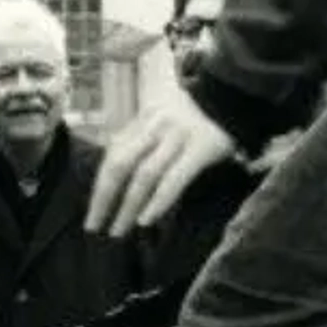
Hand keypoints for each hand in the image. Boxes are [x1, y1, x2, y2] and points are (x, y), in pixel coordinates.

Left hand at [86, 91, 241, 235]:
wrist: (234, 95)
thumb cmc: (197, 117)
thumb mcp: (163, 122)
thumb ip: (143, 144)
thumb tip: (121, 184)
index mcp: (142, 120)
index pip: (112, 155)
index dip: (99, 185)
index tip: (92, 212)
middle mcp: (154, 126)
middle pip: (120, 164)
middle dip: (103, 198)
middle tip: (94, 227)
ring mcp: (177, 136)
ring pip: (144, 174)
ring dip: (127, 206)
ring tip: (118, 231)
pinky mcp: (200, 149)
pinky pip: (174, 178)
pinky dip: (158, 201)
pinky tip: (146, 219)